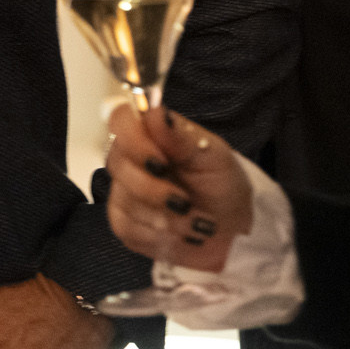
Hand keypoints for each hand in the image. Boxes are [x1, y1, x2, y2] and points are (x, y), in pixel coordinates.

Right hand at [106, 104, 255, 272]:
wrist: (231, 227)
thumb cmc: (222, 183)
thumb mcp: (213, 156)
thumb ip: (182, 137)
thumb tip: (155, 112)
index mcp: (152, 133)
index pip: (120, 120)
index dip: (133, 141)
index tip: (161, 162)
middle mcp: (131, 159)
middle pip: (118, 165)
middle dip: (155, 191)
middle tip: (187, 202)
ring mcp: (123, 191)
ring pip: (125, 201)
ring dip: (167, 219)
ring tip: (197, 223)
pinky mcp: (123, 223)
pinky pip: (126, 229)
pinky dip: (159, 237)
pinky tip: (180, 235)